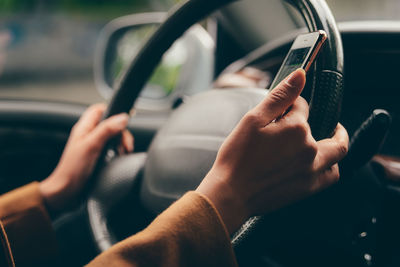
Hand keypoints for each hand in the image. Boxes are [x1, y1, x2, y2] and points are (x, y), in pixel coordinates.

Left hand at [39, 104, 133, 212]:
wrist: (66, 192)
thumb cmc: (73, 170)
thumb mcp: (92, 146)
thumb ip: (107, 130)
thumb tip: (123, 118)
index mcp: (84, 128)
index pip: (99, 110)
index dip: (112, 112)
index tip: (124, 122)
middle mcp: (88, 135)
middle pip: (110, 124)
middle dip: (121, 133)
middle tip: (125, 144)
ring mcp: (93, 147)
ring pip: (112, 137)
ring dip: (121, 143)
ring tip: (123, 152)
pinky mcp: (97, 158)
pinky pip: (112, 150)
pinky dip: (118, 153)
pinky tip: (118, 159)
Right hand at [196, 69, 348, 233]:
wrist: (231, 192)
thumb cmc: (237, 156)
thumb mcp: (254, 119)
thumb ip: (280, 96)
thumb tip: (300, 74)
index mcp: (297, 128)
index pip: (303, 106)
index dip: (292, 104)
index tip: (283, 109)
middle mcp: (310, 148)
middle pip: (324, 128)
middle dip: (319, 121)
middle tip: (314, 121)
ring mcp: (312, 170)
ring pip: (336, 152)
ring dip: (334, 142)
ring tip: (326, 139)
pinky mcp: (308, 187)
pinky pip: (331, 175)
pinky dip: (331, 166)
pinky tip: (321, 163)